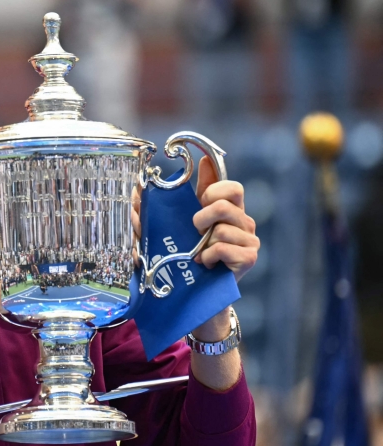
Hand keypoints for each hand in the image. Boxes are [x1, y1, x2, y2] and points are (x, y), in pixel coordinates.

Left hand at [193, 156, 258, 282]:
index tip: (201, 203)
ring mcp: (251, 241)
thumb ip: (201, 189)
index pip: (233, 187)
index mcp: (234, 209)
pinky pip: (223, 248)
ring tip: (202, 252)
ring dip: (203, 243)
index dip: (213, 191)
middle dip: (201, 219)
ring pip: (220, 231)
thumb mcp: (194, 217)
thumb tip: (204, 160)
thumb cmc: (196, 248)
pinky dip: (208, 256)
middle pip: (223, 207)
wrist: (200, 286)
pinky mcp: (249, 258)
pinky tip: (207, 263)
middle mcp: (246, 223)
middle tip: (196, 232)